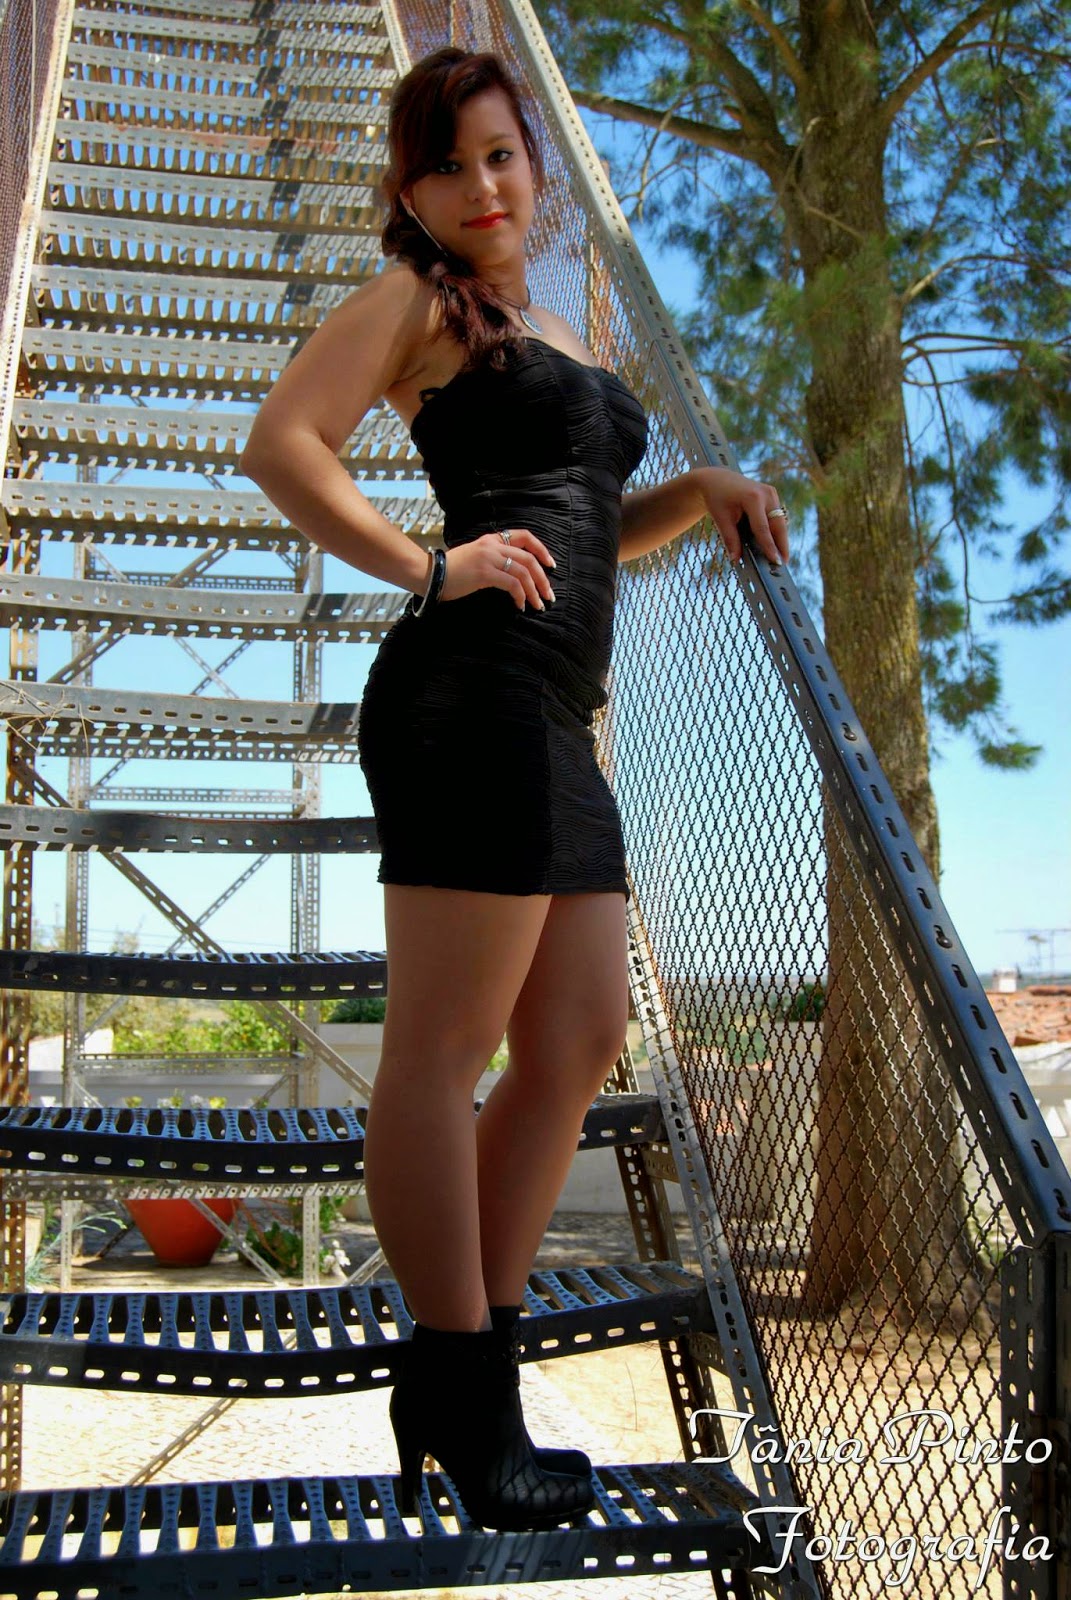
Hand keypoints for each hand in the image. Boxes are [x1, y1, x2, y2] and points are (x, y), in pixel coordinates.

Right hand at [440, 530, 557, 611]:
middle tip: (549, 595)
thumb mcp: (474, 556)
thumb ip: (493, 558)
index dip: (541, 550)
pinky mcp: (485, 573)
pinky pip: (512, 584)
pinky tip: (520, 606)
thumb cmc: (451, 570)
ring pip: (523, 572)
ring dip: (534, 591)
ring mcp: (489, 558)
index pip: (525, 536)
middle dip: (543, 578)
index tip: (550, 565)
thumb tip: (513, 574)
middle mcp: (493, 545)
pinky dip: (520, 596)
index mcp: (491, 539)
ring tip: (538, 605)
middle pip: (529, 558)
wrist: (429, 574)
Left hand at [696, 467, 789, 566]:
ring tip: (781, 557)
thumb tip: (736, 560)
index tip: (776, 561)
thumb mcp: (721, 518)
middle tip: (783, 564)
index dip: (770, 546)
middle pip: (778, 525)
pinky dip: (776, 531)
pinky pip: (777, 517)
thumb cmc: (717, 498)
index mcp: (752, 497)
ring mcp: (772, 493)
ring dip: (781, 539)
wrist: (717, 479)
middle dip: (782, 545)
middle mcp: (766, 494)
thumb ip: (730, 539)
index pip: (762, 528)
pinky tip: (776, 545)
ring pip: (780, 521)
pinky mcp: (773, 495)